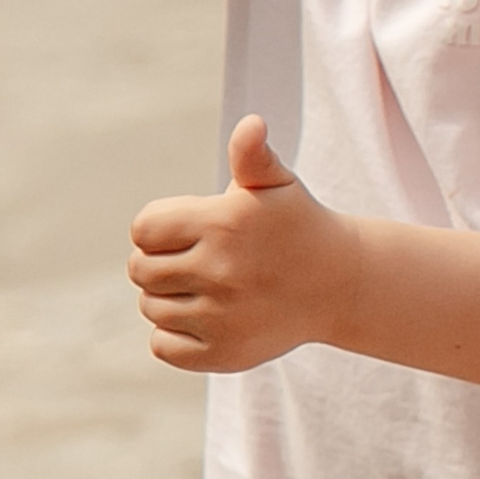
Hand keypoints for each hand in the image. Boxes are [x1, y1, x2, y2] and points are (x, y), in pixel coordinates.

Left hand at [127, 115, 359, 373]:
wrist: (339, 283)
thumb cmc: (296, 224)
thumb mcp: (277, 183)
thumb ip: (251, 155)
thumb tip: (252, 124)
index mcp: (224, 224)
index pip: (143, 229)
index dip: (157, 228)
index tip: (184, 231)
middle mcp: (220, 272)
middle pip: (140, 271)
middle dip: (156, 263)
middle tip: (192, 260)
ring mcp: (221, 318)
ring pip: (150, 308)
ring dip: (166, 297)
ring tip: (203, 287)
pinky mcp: (223, 354)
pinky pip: (162, 346)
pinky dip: (173, 335)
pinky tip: (204, 317)